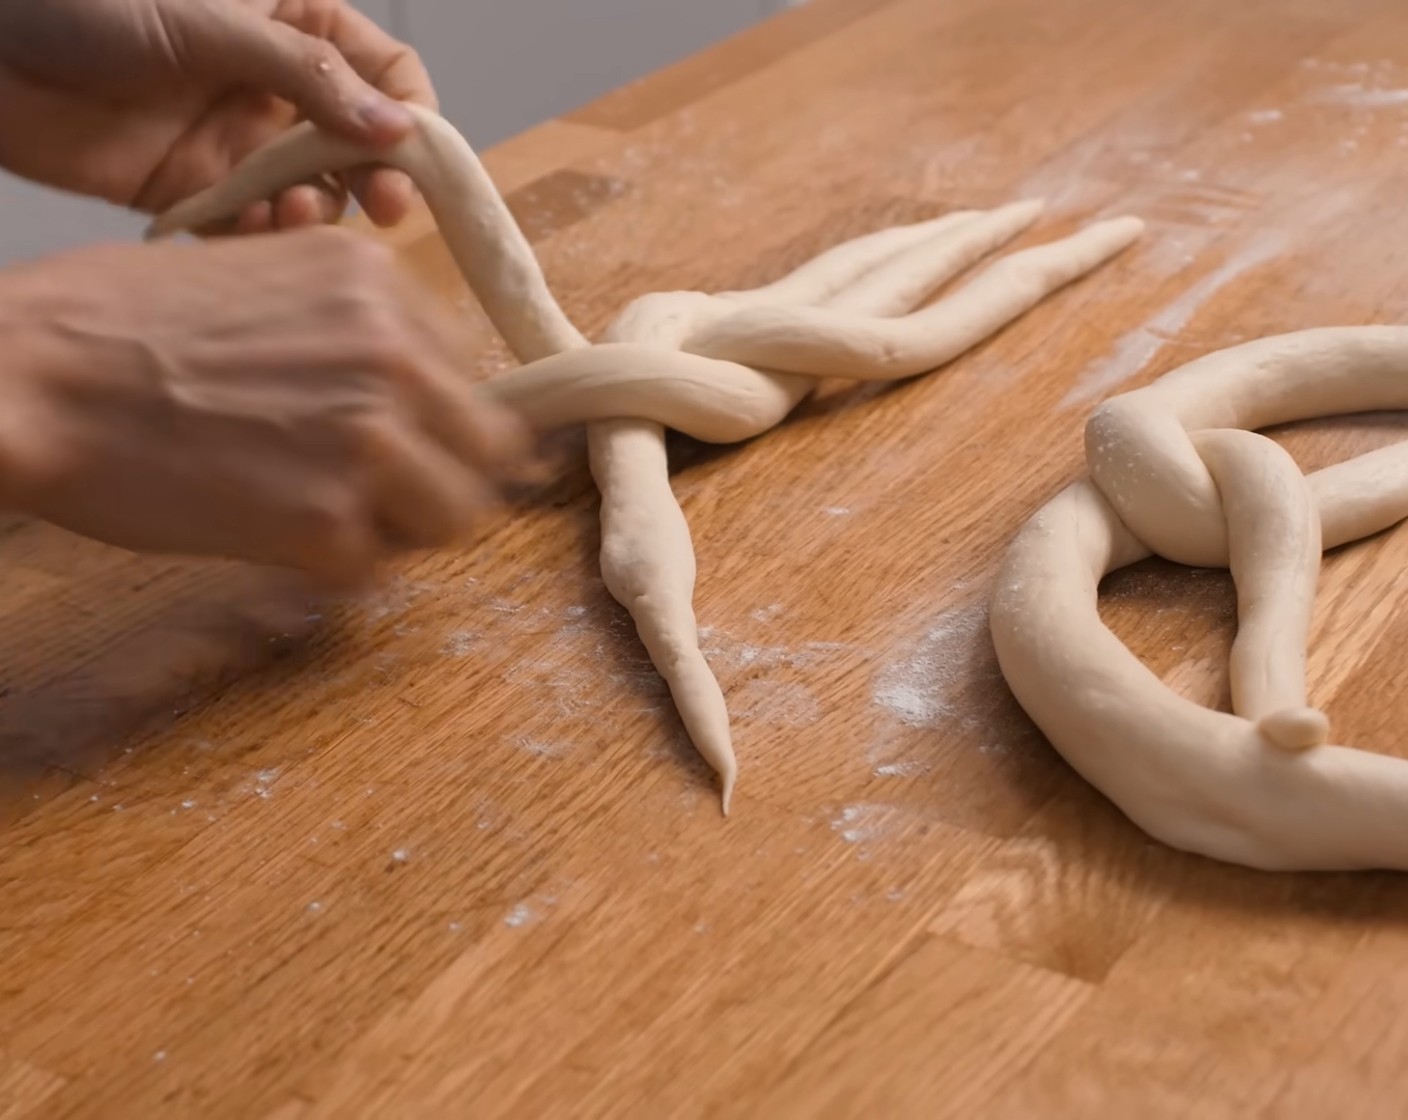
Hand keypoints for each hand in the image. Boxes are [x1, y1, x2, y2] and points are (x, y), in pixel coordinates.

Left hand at [0, 0, 433, 231]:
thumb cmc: (85, 1)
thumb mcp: (210, 21)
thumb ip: (307, 78)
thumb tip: (398, 130)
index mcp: (293, 22)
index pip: (386, 70)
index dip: (413, 113)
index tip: (418, 156)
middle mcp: (275, 86)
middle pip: (361, 142)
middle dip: (379, 176)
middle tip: (385, 207)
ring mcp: (237, 140)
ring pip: (312, 190)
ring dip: (319, 208)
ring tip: (299, 211)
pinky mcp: (196, 190)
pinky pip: (252, 225)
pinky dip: (265, 236)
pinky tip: (259, 229)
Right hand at [0, 228, 529, 586]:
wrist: (26, 377)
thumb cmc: (115, 327)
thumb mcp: (266, 278)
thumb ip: (357, 332)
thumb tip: (421, 397)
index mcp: (380, 287)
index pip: (476, 385)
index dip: (442, 427)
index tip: (410, 448)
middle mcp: (394, 356)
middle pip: (491, 457)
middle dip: (444, 483)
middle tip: (388, 501)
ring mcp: (369, 440)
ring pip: (453, 520)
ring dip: (402, 531)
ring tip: (331, 520)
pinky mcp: (328, 522)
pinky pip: (376, 569)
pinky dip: (333, 566)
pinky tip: (274, 536)